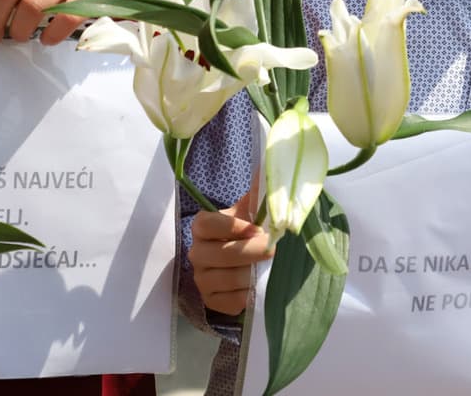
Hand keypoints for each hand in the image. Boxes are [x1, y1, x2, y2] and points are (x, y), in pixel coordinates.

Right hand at [190, 189, 273, 315]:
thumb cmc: (250, 232)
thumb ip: (257, 193)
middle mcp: (196, 252)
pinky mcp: (211, 301)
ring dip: (254, 273)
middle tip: (273, 249)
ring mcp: (201, 279)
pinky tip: (258, 285)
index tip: (258, 229)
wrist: (248, 262)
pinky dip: (250, 294)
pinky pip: (233, 301)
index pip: (208, 224)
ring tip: (268, 267)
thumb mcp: (252, 211)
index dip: (233, 227)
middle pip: (221, 254)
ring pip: (230, 279)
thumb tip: (267, 170)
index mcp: (202, 227)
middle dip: (253, 252)